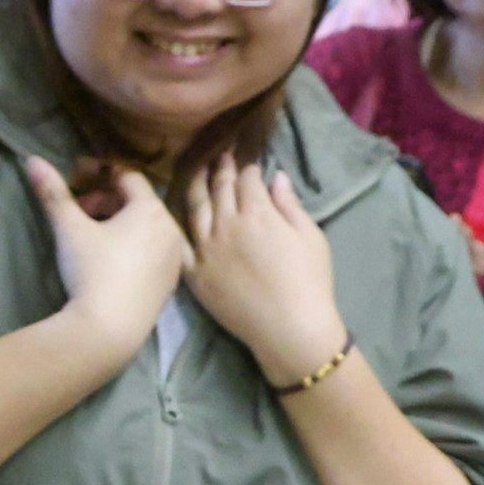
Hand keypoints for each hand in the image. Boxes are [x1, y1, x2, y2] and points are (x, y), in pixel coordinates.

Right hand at [25, 152, 187, 362]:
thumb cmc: (91, 271)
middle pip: (139, 202)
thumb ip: (53, 192)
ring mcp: (175, 259)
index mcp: (151, 209)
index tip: (77, 182)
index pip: (128, 177)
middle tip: (81, 213)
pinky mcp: (171, 283)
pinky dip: (135, 248)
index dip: (100, 174)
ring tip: (94, 239)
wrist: (110, 330)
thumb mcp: (69, 229)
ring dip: (122, 225)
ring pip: (148, 228)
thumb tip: (33, 160)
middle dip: (108, 202)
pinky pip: (154, 253)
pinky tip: (112, 264)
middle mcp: (171, 229)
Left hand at [183, 157, 346, 388]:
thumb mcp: (310, 237)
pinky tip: (173, 214)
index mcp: (257, 213)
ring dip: (196, 186)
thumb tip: (275, 177)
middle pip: (219, 190)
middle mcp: (226, 226)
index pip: (246, 180)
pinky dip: (175, 226)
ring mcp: (206, 250)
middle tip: (219, 156)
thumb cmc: (309, 281)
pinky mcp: (194, 274)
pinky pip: (179, 245)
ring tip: (196, 173)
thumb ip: (289, 204)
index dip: (246, 167)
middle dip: (220, 169)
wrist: (289, 327)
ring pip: (195, 210)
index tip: (246, 161)